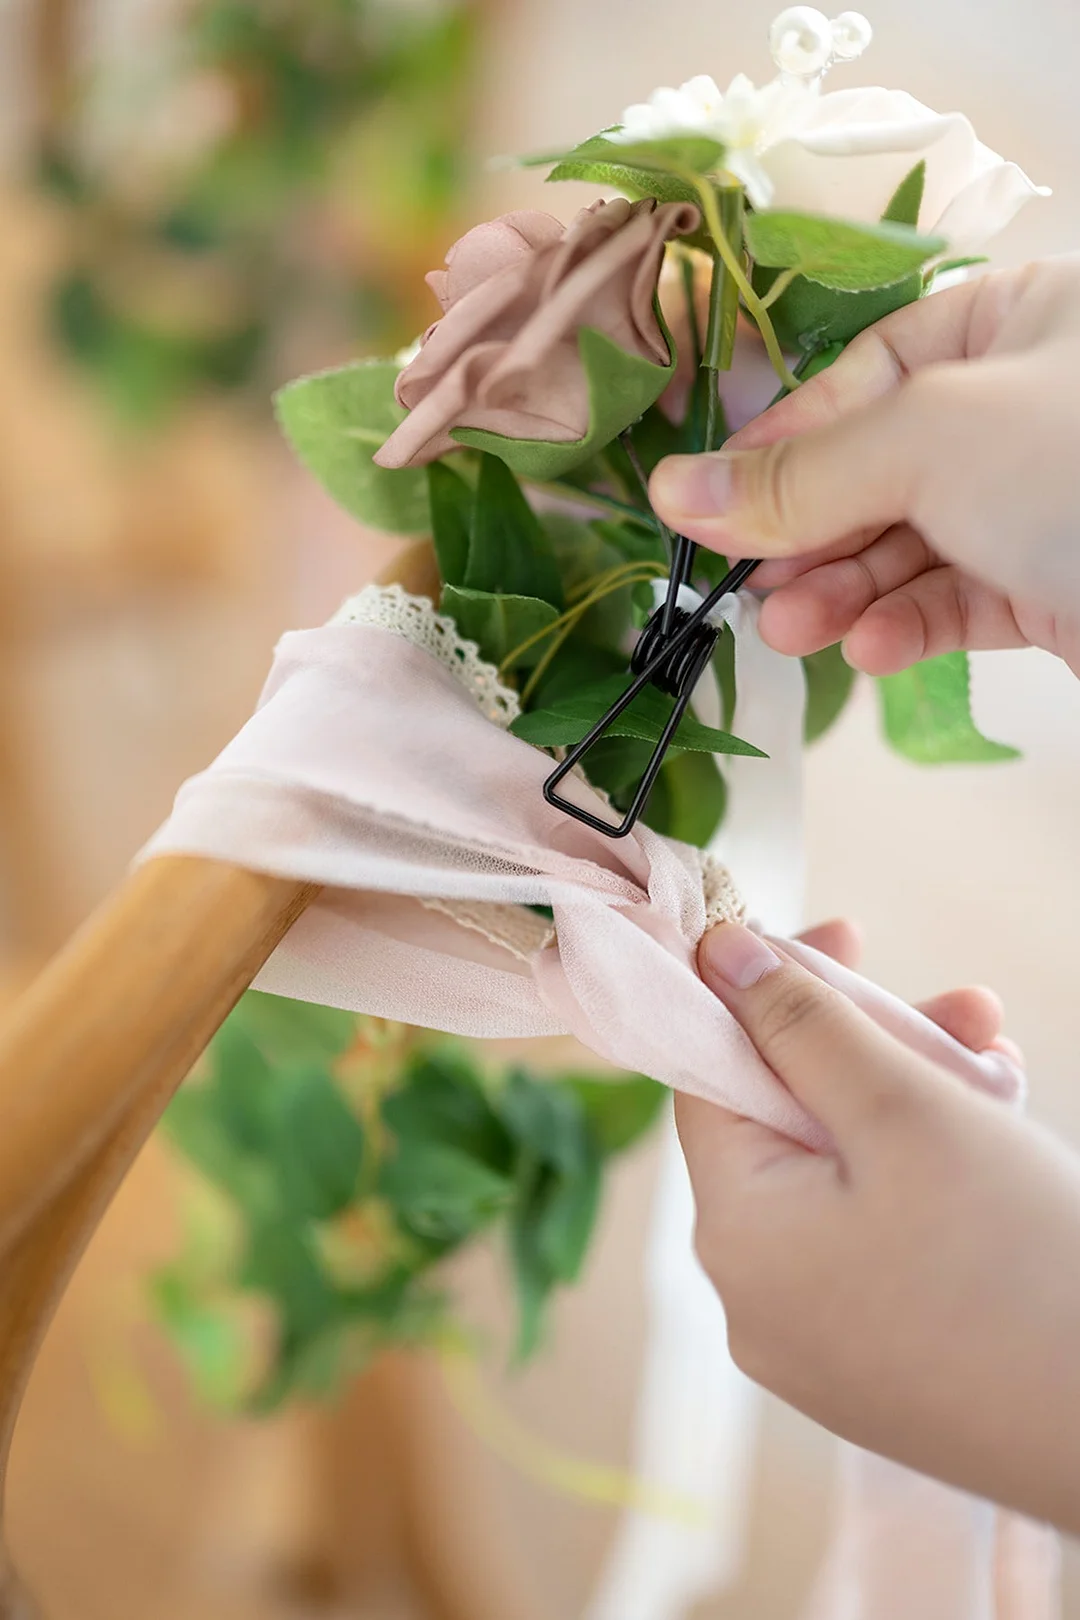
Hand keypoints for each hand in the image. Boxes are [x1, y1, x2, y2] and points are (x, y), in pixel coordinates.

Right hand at [649, 257, 1079, 677]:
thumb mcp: (929, 441)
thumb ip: (800, 473)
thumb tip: (669, 488)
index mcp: (1009, 323)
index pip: (862, 376)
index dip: (783, 443)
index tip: (709, 506)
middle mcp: (1025, 407)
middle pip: (877, 469)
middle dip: (809, 535)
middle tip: (749, 590)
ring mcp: (1041, 502)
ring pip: (911, 545)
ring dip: (844, 593)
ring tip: (796, 633)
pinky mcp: (1056, 588)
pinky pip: (958, 601)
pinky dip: (907, 628)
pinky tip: (873, 652)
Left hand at [678, 918, 1079, 1533]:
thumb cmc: (1020, 1265)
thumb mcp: (906, 1111)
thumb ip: (799, 1023)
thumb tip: (713, 952)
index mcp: (736, 1237)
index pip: (711, 1077)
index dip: (767, 994)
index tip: (841, 936)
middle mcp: (756, 1300)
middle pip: (786, 1125)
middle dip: (873, 1047)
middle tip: (964, 1009)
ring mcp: (817, 1345)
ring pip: (843, 1178)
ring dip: (915, 1103)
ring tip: (1001, 1067)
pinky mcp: (878, 1367)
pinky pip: (876, 1240)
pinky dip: (927, 1179)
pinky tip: (998, 1136)